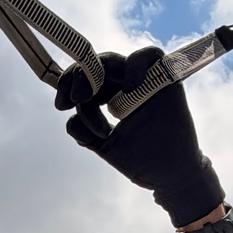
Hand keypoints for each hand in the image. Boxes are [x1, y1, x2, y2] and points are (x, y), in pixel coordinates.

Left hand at [56, 47, 222, 226]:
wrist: (171, 176)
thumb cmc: (143, 162)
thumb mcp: (106, 147)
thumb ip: (85, 132)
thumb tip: (69, 118)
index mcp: (112, 98)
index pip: (87, 79)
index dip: (69, 85)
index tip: (61, 104)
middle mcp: (127, 86)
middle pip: (97, 66)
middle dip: (78, 77)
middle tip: (73, 98)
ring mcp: (146, 81)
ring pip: (115, 60)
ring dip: (98, 72)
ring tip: (90, 97)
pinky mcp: (167, 80)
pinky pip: (151, 55)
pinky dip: (136, 63)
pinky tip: (128, 86)